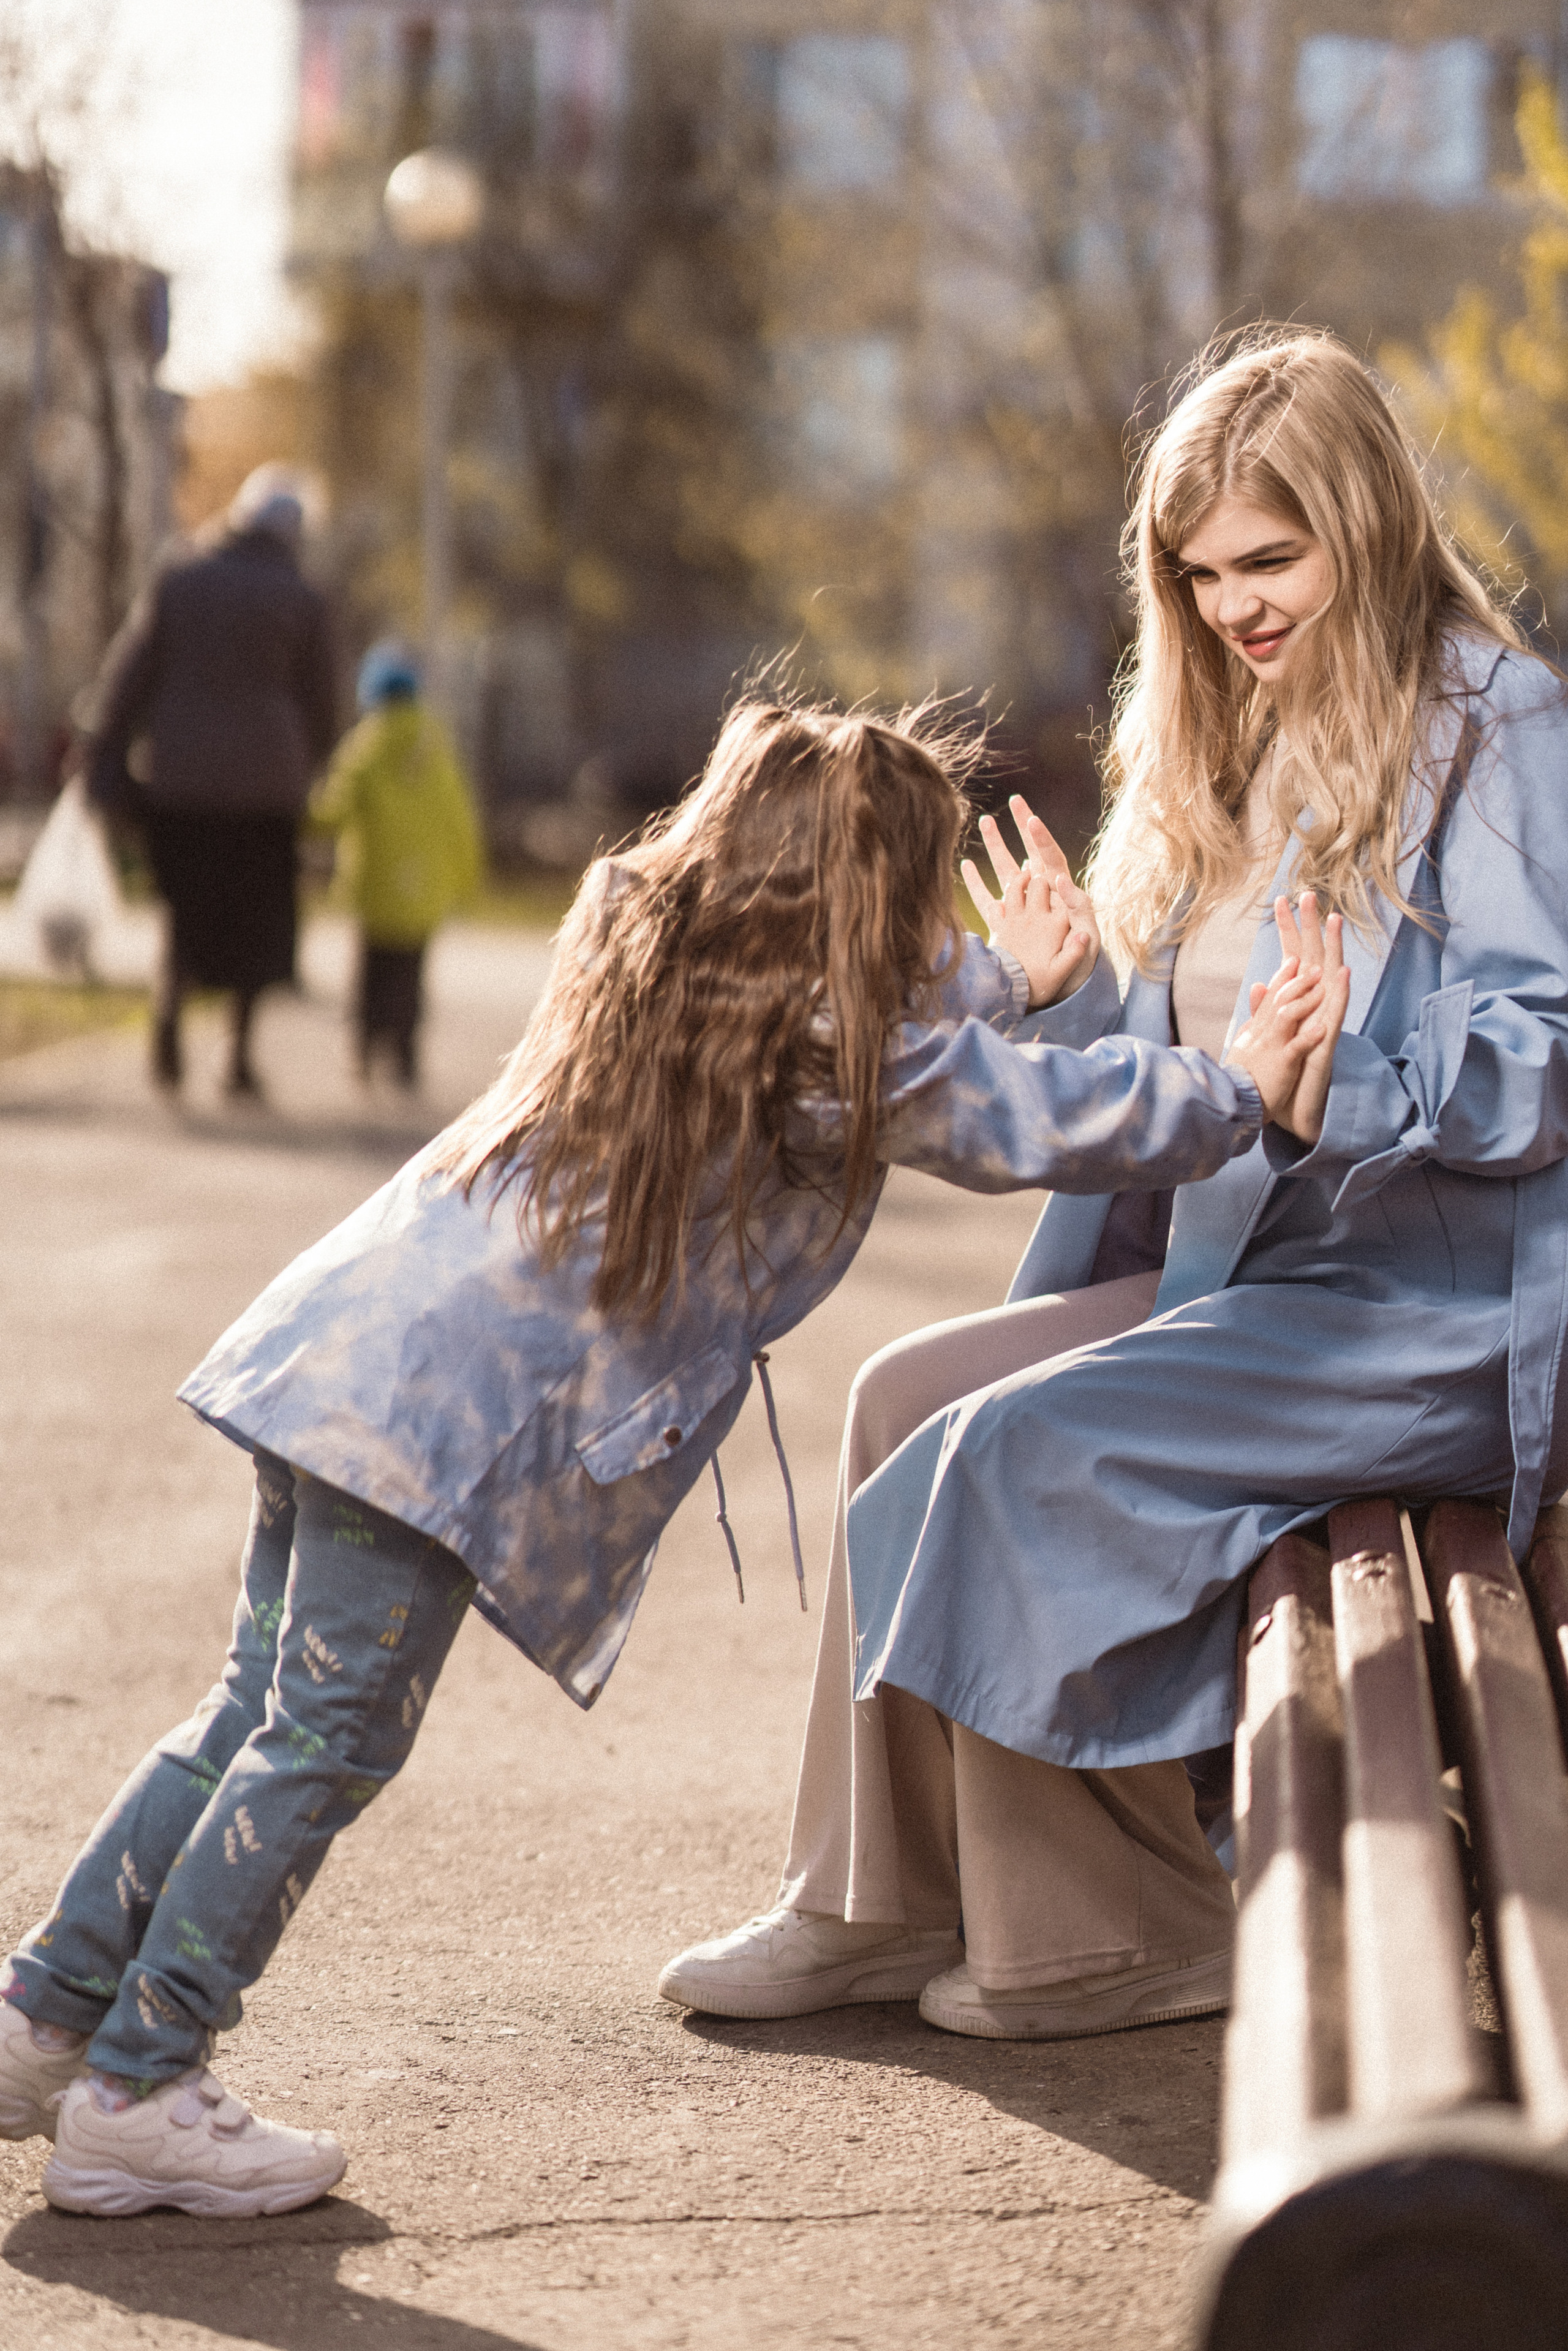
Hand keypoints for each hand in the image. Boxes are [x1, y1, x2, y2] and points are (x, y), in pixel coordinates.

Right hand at [960, 796, 1100, 1008]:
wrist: (1065, 989)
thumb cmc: (1081, 965)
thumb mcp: (1087, 936)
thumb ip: (1077, 909)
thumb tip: (1060, 880)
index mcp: (1063, 896)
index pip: (1052, 859)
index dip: (1043, 839)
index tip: (1031, 819)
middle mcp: (1043, 896)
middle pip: (1031, 854)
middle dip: (1023, 826)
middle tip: (1015, 800)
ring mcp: (1023, 908)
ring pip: (1007, 870)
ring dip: (998, 846)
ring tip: (985, 820)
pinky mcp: (1008, 922)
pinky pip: (989, 898)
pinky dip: (978, 881)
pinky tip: (965, 864)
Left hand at [1227, 893, 1348, 1141]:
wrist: (1294, 1112)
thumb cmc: (1287, 1075)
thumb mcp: (1272, 1037)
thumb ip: (1265, 1010)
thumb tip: (1257, 984)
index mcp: (1299, 1002)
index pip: (1293, 958)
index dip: (1288, 931)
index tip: (1280, 901)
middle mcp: (1315, 1006)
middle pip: (1314, 957)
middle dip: (1311, 926)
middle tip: (1307, 894)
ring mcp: (1324, 1021)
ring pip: (1331, 978)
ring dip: (1334, 949)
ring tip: (1335, 919)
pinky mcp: (1329, 1041)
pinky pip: (1338, 1014)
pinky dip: (1342, 994)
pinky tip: (1346, 973)